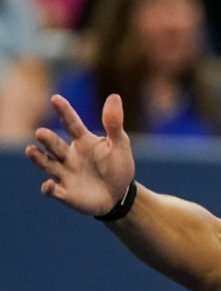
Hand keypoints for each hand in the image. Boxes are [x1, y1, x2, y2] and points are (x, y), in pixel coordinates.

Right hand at [25, 94, 135, 216]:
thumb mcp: (120, 144)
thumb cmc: (118, 166)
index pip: (71, 123)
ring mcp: (65, 173)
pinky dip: (49, 188)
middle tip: (40, 132)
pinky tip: (49, 184)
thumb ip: (114, 123)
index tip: (56, 99)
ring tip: (31, 150)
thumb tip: (114, 96)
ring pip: (47, 164)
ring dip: (39, 158)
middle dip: (47, 139)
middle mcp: (69, 155)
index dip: (64, 111)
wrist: (119, 194)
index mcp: (83, 141)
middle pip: (55, 144)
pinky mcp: (65, 192)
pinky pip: (53, 190)